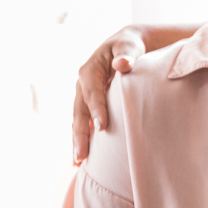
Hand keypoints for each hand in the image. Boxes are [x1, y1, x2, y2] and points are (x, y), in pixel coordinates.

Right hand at [73, 25, 145, 163]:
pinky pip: (83, 123)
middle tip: (82, 155)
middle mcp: (82, 85)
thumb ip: (127, 54)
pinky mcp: (88, 104)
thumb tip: (122, 64)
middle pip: (80, 111)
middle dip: (80, 134)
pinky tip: (82, 158)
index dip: (96, 109)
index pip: (92, 92)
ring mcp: (83, 96)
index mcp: (90, 70)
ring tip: (78, 161)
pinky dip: (82, 138)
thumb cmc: (129, 46)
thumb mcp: (129, 46)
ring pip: (78, 120)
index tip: (102, 126)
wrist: (125, 46)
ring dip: (77, 140)